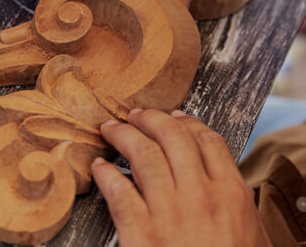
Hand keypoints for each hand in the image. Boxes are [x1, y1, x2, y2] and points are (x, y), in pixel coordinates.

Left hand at [91, 109, 271, 246]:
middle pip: (172, 137)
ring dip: (122, 135)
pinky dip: (105, 174)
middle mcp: (200, 195)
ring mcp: (169, 211)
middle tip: (135, 115)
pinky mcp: (141, 232)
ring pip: (142, 154)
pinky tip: (99, 168)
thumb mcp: (250, 236)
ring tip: (110, 129)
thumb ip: (233, 203)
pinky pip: (118, 190)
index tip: (175, 116)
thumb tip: (220, 182)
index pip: (207, 141)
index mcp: (231, 194)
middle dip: (150, 119)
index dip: (187, 123)